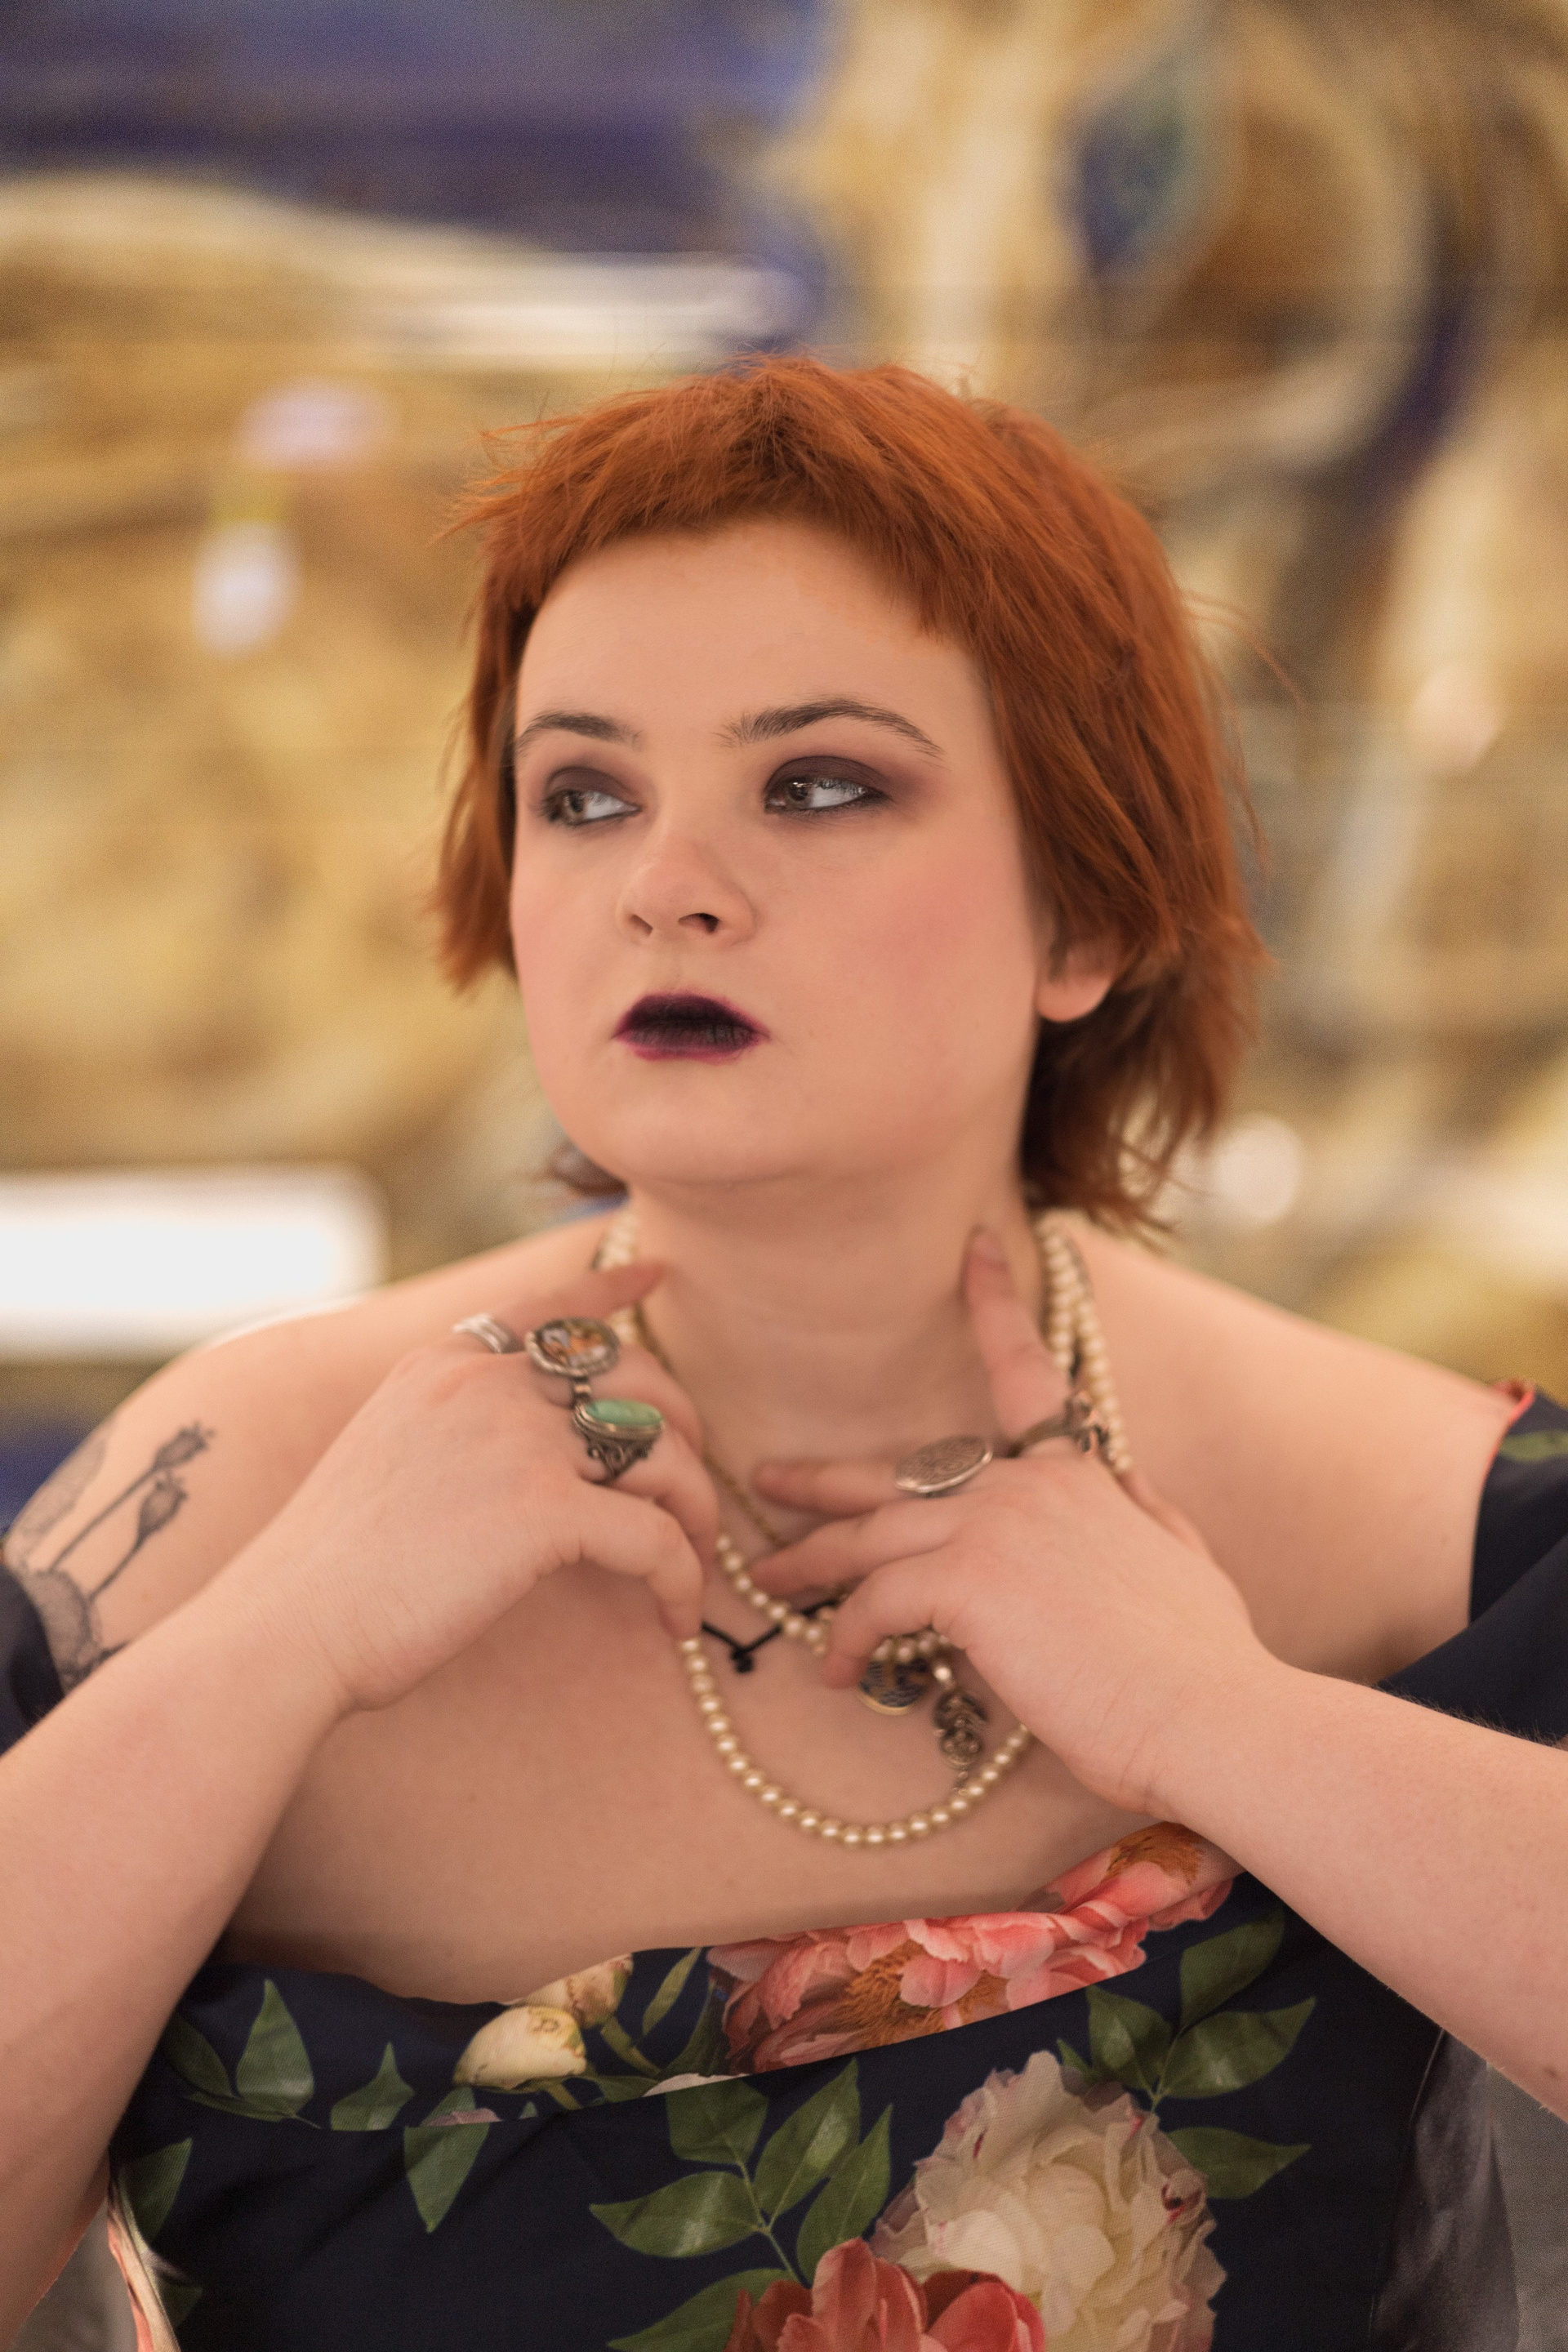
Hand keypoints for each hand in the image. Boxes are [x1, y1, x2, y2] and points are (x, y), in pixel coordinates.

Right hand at [222, 1262, 715, 1716]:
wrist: (283, 1629)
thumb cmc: (328, 1575)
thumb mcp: (387, 1459)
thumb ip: (455, 1431)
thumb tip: (527, 1455)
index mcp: (444, 1364)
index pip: (550, 1307)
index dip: (611, 1290)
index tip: (658, 1276)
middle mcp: (485, 1384)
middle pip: (637, 1376)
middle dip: (685, 1427)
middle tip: (690, 1493)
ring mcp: (517, 1440)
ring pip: (664, 1452)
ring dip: (696, 1512)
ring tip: (692, 1566)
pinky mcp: (543, 1511)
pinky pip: (658, 1536)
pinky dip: (681, 1578)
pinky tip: (675, 1618)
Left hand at [753, 1232, 1265, 1815]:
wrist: (1211, 1714)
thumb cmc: (1204, 1662)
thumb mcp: (1185, 1561)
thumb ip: (1146, 1514)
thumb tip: (1126, 1478)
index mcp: (1078, 1477)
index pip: (1028, 1373)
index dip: (995, 1305)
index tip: (971, 1248)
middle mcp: (1028, 1485)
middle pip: (899, 1473)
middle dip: (823, 1481)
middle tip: (767, 1481)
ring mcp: (993, 1526)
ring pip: (866, 1537)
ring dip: (810, 1566)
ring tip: (772, 1590)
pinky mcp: (965, 1581)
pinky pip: (874, 1601)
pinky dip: (847, 1638)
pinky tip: (842, 1673)